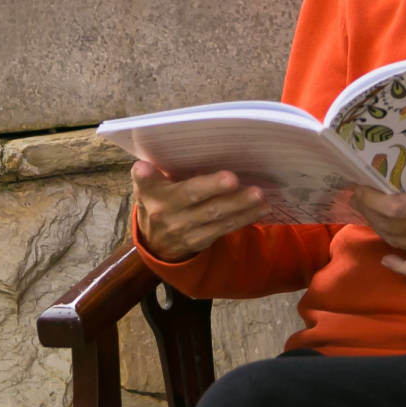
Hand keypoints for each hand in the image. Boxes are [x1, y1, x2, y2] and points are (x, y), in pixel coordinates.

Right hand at [131, 161, 268, 262]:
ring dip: (239, 205)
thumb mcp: (149, 186)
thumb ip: (152, 174)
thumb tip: (149, 162)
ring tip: (258, 194)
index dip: (145, 175)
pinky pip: (224, 228)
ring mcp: (183, 229)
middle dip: (213, 188)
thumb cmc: (158, 201)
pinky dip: (245, 217)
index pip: (145, 182)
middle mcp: (165, 212)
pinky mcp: (200, 241)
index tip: (144, 167)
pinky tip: (261, 208)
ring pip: (214, 215)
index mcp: (150, 192)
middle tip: (234, 178)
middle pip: (191, 196)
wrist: (155, 244)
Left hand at [351, 150, 405, 278]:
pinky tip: (387, 259)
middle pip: (388, 224)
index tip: (358, 186)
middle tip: (355, 194)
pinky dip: (400, 266)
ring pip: (397, 240)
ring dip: (376, 227)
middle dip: (367, 209)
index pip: (393, 207)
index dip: (371, 199)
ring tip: (365, 211)